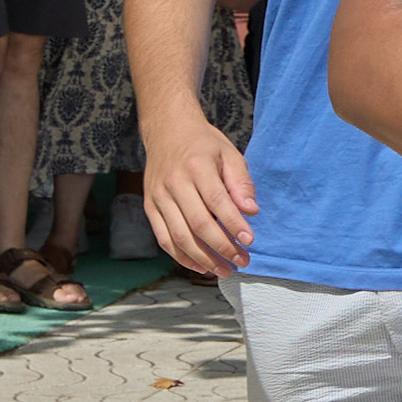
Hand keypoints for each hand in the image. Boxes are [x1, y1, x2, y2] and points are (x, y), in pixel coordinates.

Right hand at [135, 110, 256, 273]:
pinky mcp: (150, 207)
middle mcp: (174, 182)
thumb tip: (251, 212)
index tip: (250, 241)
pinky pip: (164, 239)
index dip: (233, 225)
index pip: (217, 201)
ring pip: (179, 237)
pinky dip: (182, 258)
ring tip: (225, 271)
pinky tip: (201, 267)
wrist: (166, 130)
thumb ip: (241, 182)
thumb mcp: (229, 153)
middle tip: (243, 261)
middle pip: (198, 224)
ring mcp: (158, 196)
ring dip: (203, 259)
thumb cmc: (204, 144)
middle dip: (222, 248)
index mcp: (196, 166)